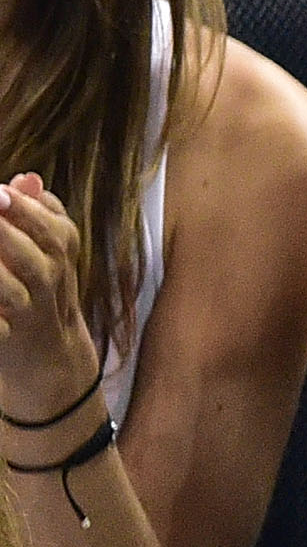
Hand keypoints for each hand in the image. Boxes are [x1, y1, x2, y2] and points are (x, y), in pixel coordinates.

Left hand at [0, 177, 100, 422]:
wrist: (52, 368)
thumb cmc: (42, 300)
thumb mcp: (50, 257)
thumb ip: (41, 217)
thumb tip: (26, 178)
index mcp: (62, 265)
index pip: (59, 232)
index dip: (32, 210)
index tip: (2, 189)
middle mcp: (52, 290)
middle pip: (44, 256)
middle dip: (16, 228)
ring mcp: (30, 318)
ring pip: (15, 291)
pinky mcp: (7, 341)